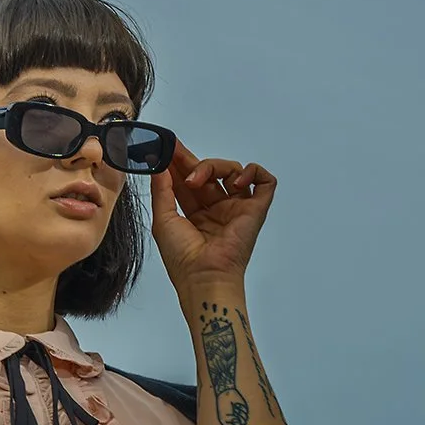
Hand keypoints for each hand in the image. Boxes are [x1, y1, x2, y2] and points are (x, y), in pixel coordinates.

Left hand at [149, 139, 275, 293]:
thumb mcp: (163, 220)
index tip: (166, 149)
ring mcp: (237, 208)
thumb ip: (162, 190)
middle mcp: (218, 209)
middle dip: (191, 159)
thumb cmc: (183, 258)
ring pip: (233, 171)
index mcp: (195, 214)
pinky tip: (235, 181)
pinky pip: (265, 181)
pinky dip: (253, 173)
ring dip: (214, 166)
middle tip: (175, 150)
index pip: (188, 181)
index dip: (178, 164)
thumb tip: (159, 166)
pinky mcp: (256, 209)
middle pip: (209, 173)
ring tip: (196, 179)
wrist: (204, 276)